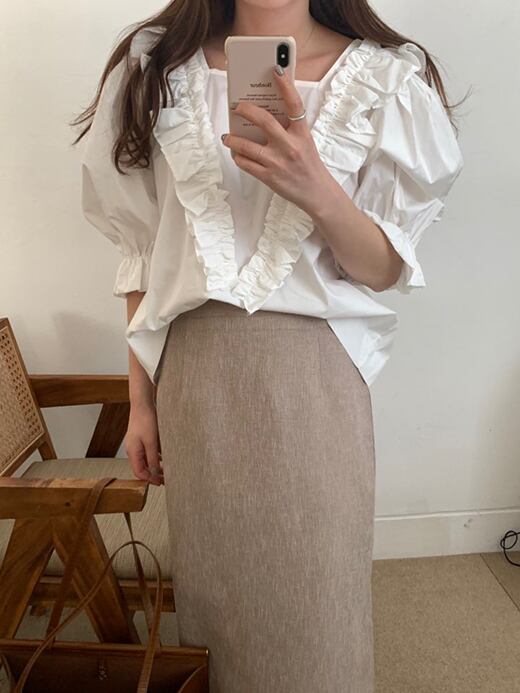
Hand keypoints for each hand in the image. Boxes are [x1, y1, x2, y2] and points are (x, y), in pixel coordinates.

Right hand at [125, 403, 163, 485]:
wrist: (143, 404)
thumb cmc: (146, 420)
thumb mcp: (152, 442)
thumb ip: (153, 458)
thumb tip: (154, 473)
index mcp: (132, 452)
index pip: (139, 472)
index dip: (150, 479)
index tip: (161, 483)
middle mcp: (133, 450)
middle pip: (142, 468)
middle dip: (153, 474)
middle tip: (165, 479)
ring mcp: (137, 444)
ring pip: (146, 460)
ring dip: (156, 466)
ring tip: (167, 470)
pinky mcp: (142, 439)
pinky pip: (148, 452)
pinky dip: (156, 457)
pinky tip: (165, 458)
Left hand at [220, 65, 334, 216]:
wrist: (316, 193)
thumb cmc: (309, 164)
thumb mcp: (305, 141)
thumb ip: (290, 127)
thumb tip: (266, 110)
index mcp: (302, 133)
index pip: (294, 104)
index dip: (285, 85)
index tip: (276, 70)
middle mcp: (290, 146)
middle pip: (264, 121)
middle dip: (245, 110)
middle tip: (235, 107)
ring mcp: (278, 162)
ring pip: (247, 146)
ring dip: (233, 139)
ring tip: (227, 136)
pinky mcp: (269, 177)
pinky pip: (246, 164)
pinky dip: (238, 157)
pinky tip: (236, 153)